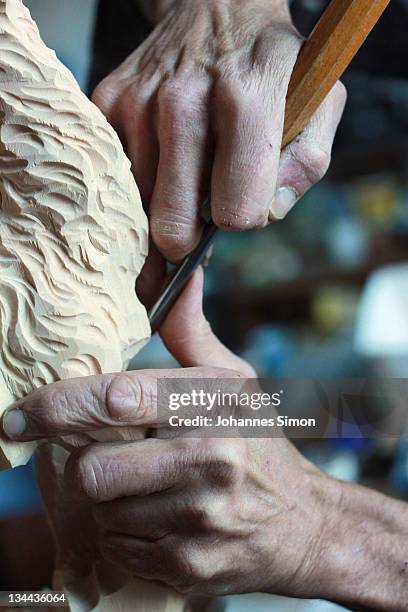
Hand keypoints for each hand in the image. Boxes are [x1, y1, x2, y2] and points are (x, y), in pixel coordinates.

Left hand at [3, 276, 407, 607]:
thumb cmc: (259, 442)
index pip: (115, 400)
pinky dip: (128, 534)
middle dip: (88, 466)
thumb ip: (191, 331)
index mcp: (209, 406)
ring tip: (151, 489)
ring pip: (102, 513)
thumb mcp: (235, 380)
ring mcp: (197, 520)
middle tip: (115, 459)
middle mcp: (205, 461)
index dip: (54, 407)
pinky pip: (120, 549)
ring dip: (112, 501)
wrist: (302, 523)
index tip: (17, 416)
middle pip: (92, 471)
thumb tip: (181, 270)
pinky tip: (163, 519)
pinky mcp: (188, 566)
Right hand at [93, 0, 345, 261]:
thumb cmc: (269, 66)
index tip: (243, 202)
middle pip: (174, 226)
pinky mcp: (107, 104)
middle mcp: (183, 101)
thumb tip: (268, 213)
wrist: (214, 7)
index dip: (244, 218)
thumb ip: (307, 163)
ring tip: (185, 177)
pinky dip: (140, 184)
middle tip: (200, 221)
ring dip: (164, 207)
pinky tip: (162, 161)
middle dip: (190, 239)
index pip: (237, 210)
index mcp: (247, 100)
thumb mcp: (317, 101)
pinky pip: (117, 180)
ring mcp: (138, 103)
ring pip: (142, 209)